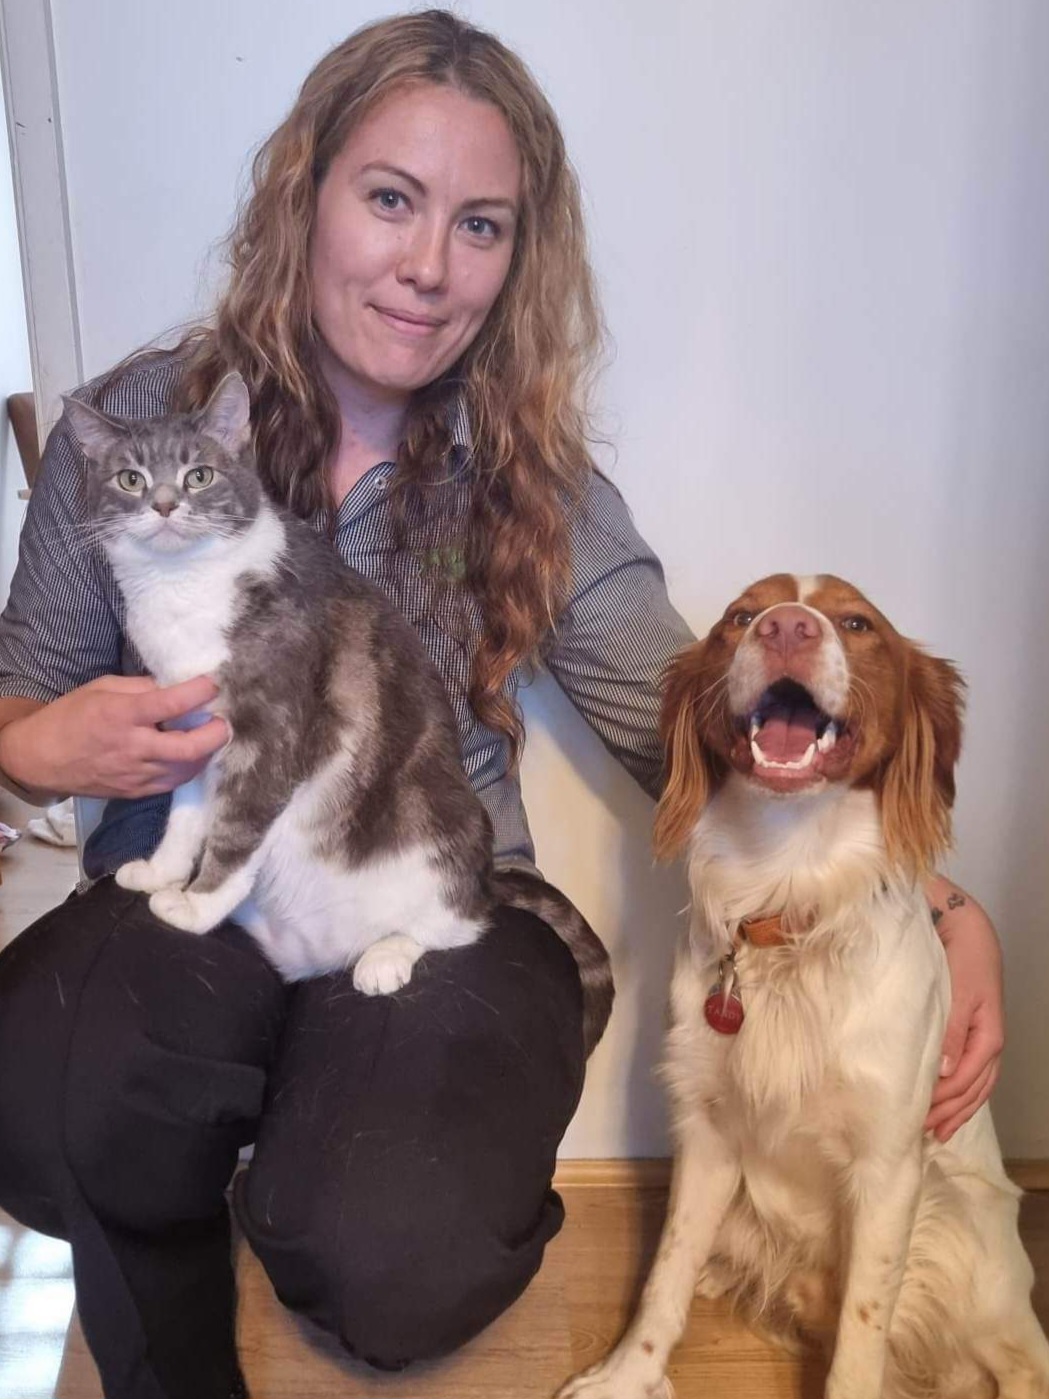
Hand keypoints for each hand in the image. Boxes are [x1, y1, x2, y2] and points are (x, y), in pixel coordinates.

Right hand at [0, 674, 228, 799]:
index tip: (214, 684)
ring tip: (211, 736)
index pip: (171, 704)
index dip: (200, 693)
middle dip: (216, 734)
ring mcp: (136, 775)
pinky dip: (189, 768)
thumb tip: (175, 685)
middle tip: (225, 720)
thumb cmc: (70, 716)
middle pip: (189, 748)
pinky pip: (174, 782)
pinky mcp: (136, 792)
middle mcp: (133, 748)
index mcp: (122, 716)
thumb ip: (141, 687)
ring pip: (187, 769)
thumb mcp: (102, 688)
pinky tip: (192, 754)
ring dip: (207, 752)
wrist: (41, 759)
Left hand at [924, 876, 1004, 1141]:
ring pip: (976, 1084)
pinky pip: (971, 1071)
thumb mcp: (958, 991)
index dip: (946, 1102)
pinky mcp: (971, 1030)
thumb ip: (952, 1031)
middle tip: (924, 1134)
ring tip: (936, 1129)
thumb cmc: (960, 956)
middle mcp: (989, 1041)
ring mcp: (982, 1037)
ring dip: (957, 1108)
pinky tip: (945, 1101)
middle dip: (952, 1113)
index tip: (920, 1118)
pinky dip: (960, 1091)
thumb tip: (945, 1072)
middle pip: (975, 1088)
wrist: (963, 925)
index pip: (967, 1079)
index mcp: (988, 1035)